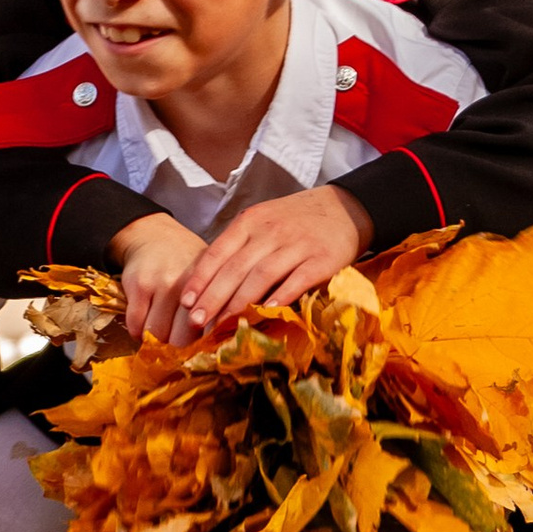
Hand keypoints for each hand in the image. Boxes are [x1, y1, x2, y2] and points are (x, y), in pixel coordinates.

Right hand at [115, 210, 212, 341]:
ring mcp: (163, 284)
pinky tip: (144, 322)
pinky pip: (135, 324)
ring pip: (156, 334)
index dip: (200, 345)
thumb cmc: (187, 264)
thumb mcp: (210, 279)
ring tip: (160, 327)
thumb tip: (216, 345)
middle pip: (181, 339)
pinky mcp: (139, 286)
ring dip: (155, 338)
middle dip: (176, 345)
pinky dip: (137, 331)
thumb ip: (216, 308)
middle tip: (175, 337)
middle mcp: (189, 286)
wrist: (155, 236)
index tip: (196, 347)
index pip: (208, 332)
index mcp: (211, 288)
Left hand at [174, 185, 372, 339]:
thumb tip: (208, 282)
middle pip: (235, 267)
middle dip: (213, 297)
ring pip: (261, 275)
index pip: (218, 251)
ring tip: (223, 324)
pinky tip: (266, 313)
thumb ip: (240, 245)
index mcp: (251, 221)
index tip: (186, 301)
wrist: (346, 207)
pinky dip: (281, 296)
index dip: (200, 278)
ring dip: (239, 302)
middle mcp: (271, 231)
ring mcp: (297, 244)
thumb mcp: (264, 221)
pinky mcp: (322, 259)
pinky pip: (298, 280)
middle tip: (196, 321)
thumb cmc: (297, 220)